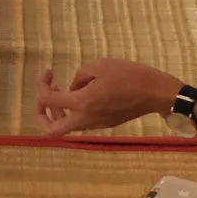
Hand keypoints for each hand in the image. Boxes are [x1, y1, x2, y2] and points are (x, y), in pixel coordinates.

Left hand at [35, 59, 182, 135]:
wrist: (155, 93)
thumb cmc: (129, 75)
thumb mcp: (99, 66)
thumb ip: (79, 77)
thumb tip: (73, 88)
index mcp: (82, 103)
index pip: (48, 101)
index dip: (42, 86)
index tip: (49, 73)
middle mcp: (86, 119)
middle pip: (51, 131)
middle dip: (41, 115)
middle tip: (45, 96)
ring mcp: (95, 125)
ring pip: (66, 128)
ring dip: (58, 112)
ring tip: (62, 91)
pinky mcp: (104, 124)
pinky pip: (81, 123)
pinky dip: (73, 111)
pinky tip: (82, 95)